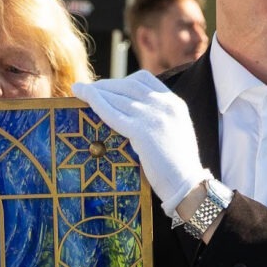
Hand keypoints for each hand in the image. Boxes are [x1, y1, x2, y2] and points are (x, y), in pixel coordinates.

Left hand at [73, 70, 208, 214]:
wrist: (188, 185)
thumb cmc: (179, 168)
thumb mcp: (175, 134)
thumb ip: (160, 121)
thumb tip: (136, 120)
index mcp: (174, 104)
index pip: (144, 80)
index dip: (122, 81)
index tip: (109, 85)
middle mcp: (164, 105)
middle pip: (129, 85)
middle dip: (106, 84)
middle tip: (88, 88)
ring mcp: (153, 116)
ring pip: (118, 96)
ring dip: (96, 91)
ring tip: (78, 90)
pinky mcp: (141, 131)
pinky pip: (112, 112)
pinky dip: (95, 102)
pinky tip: (83, 97)